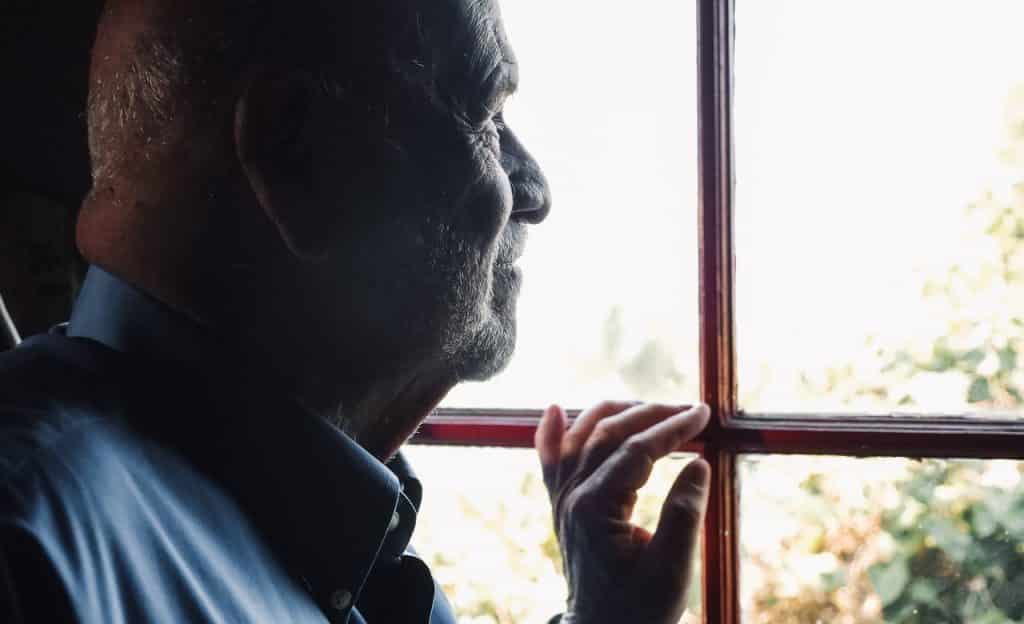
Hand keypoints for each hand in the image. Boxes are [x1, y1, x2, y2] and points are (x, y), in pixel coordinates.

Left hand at [535, 401, 710, 623]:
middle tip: (691, 409)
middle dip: (651, 414)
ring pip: (580, 437)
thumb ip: (684, 513)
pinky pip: (550, 460)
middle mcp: (572, 497)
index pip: (636, 450)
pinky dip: (552, 432)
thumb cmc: (640, 610)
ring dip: (616, 414)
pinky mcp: (562, 507)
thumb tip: (699, 462)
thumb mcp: (672, 569)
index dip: (672, 428)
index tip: (703, 414)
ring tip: (652, 406)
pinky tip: (555, 409)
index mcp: (595, 509)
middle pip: (607, 434)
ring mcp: (563, 500)